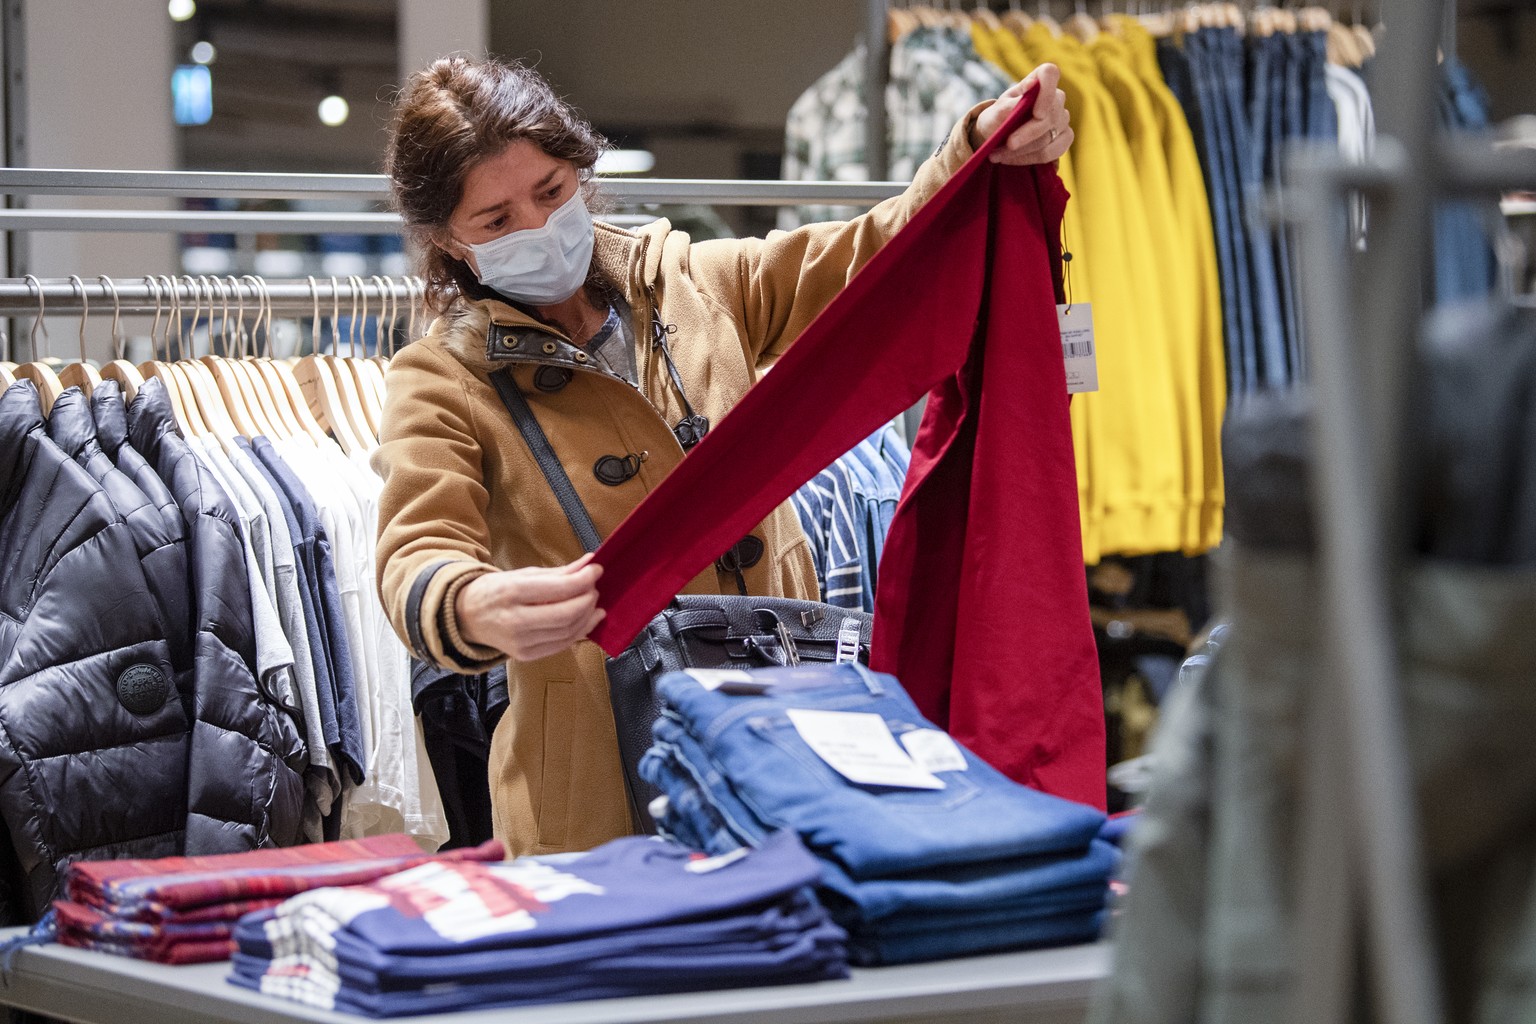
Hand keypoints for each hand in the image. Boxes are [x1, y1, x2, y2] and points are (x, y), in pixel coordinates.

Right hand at [455, 554, 605, 661]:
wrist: (466, 616)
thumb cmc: (496, 591)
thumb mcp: (522, 574)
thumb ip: (558, 573)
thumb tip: (589, 563)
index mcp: (512, 593)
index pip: (558, 589)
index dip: (584, 580)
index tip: (597, 571)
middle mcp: (515, 621)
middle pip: (565, 615)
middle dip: (587, 601)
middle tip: (595, 589)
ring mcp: (520, 643)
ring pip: (567, 632)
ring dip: (587, 618)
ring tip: (593, 604)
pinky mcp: (526, 656)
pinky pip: (561, 645)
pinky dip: (578, 632)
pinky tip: (586, 621)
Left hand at [971, 63, 1072, 164]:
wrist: (997, 137)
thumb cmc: (996, 119)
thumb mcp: (996, 112)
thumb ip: (1013, 102)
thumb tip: (1031, 84)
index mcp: (1037, 82)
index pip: (1050, 74)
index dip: (1047, 91)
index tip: (1036, 114)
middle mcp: (1055, 97)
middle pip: (1049, 116)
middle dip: (1026, 135)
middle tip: (1005, 146)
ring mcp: (1063, 118)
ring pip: (1048, 138)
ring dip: (1021, 151)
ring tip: (998, 155)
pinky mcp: (1065, 138)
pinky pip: (1053, 152)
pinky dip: (1029, 159)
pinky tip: (1011, 159)